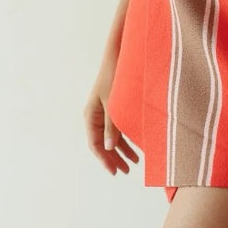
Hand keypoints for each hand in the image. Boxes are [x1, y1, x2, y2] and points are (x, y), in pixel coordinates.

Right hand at [83, 61, 138, 175]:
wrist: (119, 55)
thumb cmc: (115, 77)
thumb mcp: (114, 103)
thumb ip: (112, 125)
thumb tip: (109, 147)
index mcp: (91, 115)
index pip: (95, 144)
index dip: (105, 159)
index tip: (115, 171)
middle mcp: (96, 115)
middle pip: (103, 143)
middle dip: (114, 158)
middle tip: (125, 171)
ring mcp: (105, 112)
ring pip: (112, 137)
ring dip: (122, 150)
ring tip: (134, 163)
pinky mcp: (115, 107)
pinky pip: (118, 128)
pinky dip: (126, 139)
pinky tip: (136, 148)